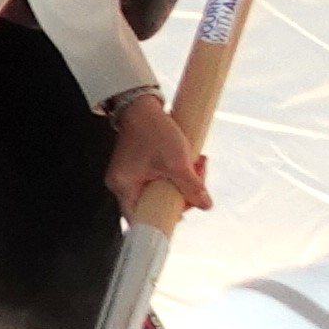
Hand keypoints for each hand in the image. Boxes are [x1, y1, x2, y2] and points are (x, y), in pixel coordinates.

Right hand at [106, 88, 209, 221]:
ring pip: (162, 191)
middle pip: (156, 204)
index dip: (162, 220)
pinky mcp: (141, 168)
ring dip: (184, 183)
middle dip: (183, 194)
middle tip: (198, 180)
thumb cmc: (152, 131)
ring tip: (197, 165)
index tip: (182, 215)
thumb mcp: (177, 162)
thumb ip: (192, 187)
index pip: (140, 218)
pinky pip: (162, 180)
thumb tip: (205, 204)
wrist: (143, 107)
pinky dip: (178, 175)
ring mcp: (132, 175)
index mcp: (124, 186)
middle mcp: (124, 184)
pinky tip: (189, 163)